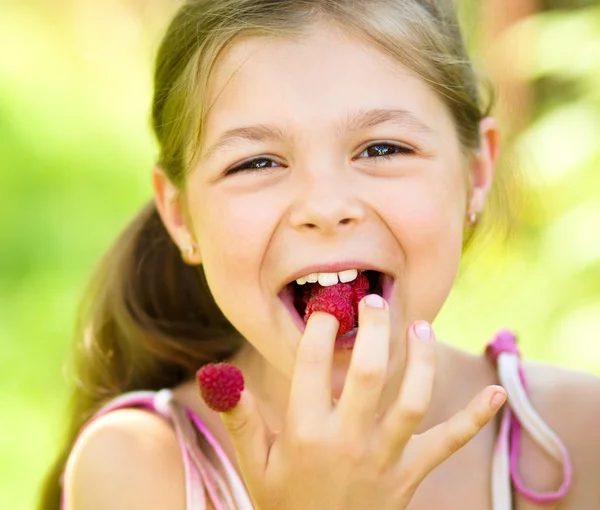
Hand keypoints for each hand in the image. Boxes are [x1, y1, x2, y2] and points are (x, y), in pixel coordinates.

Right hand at [217, 296, 505, 509]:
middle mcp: (347, 440)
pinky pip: (446, 444)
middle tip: (376, 300)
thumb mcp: (254, 465)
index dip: (321, 328)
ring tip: (422, 327)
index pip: (313, 365)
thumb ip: (239, 418)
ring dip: (421, 360)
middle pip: (369, 372)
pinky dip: (474, 418)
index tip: (327, 305)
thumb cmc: (283, 502)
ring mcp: (383, 458)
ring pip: (412, 400)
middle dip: (374, 329)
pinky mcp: (409, 476)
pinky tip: (497, 393)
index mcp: (305, 432)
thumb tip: (219, 375)